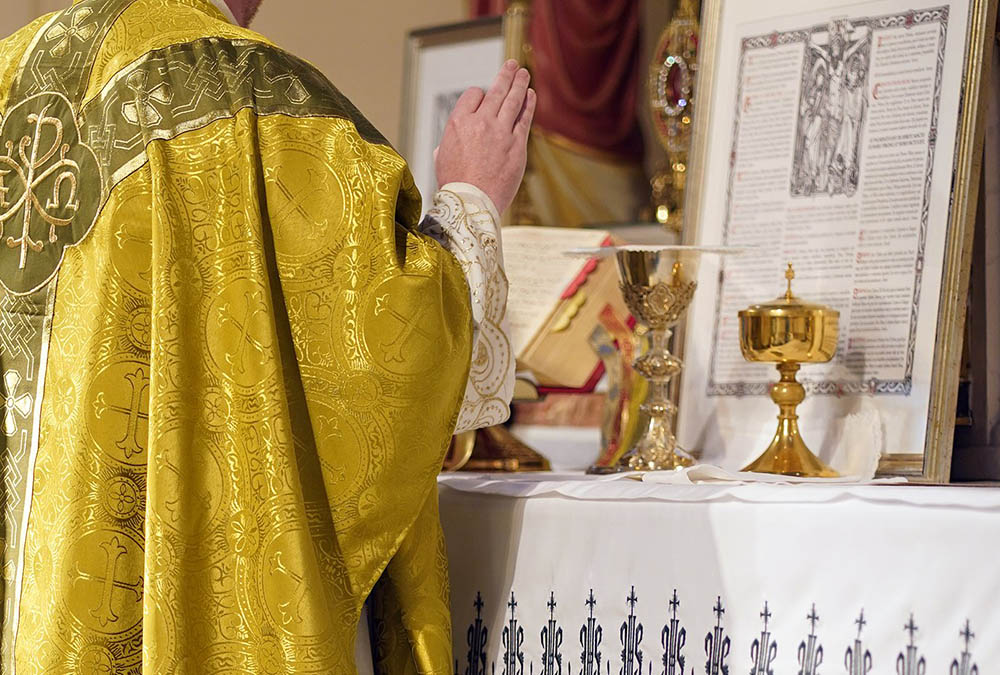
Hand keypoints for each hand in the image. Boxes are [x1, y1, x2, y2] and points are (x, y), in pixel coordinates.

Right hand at [434, 60, 536, 214]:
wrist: (472, 203)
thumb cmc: (455, 184)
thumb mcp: (442, 158)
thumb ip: (449, 142)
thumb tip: (449, 142)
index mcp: (458, 122)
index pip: (473, 95)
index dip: (479, 95)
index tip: (483, 99)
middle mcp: (480, 122)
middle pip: (495, 91)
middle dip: (504, 75)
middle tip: (511, 65)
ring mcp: (500, 132)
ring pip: (512, 100)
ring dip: (519, 83)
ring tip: (523, 73)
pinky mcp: (517, 144)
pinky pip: (524, 119)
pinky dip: (528, 105)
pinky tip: (531, 95)